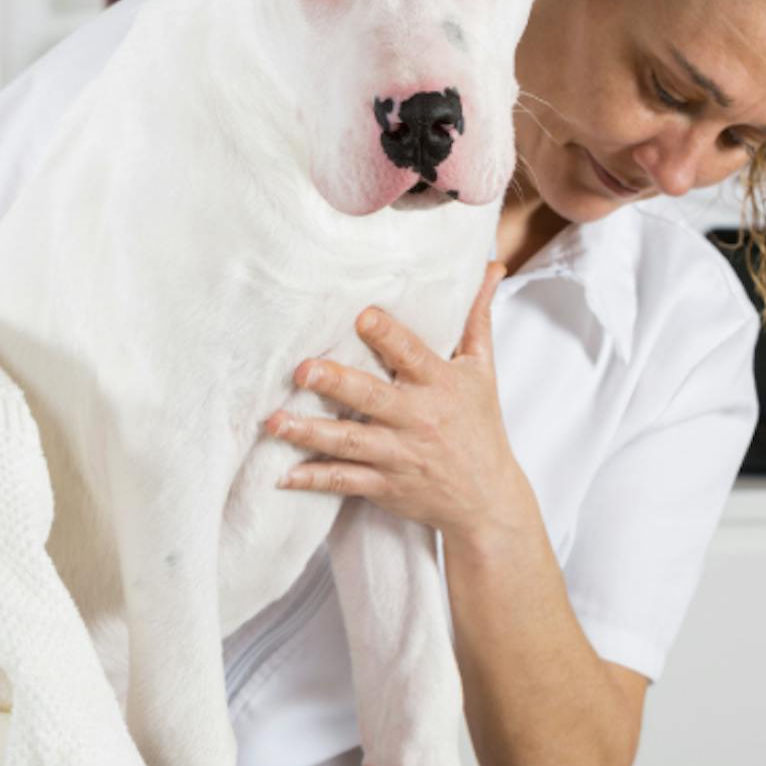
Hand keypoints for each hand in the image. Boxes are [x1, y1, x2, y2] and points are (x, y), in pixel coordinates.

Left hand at [264, 262, 531, 546]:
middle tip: (302, 370)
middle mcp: (417, 419)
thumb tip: (490, 266)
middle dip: (337, 384)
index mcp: (439, 385)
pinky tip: (282, 475)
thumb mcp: (483, 369)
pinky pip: (345, 481)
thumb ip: (476, 317)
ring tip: (275, 421)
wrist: (487, 498)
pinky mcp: (384, 485)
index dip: (389, 336)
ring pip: (350, 442)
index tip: (361, 316)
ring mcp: (399, 455)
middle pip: (373, 398)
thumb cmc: (479, 425)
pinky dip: (314, 478)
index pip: (413, 355)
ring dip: (310, 432)